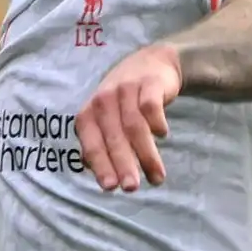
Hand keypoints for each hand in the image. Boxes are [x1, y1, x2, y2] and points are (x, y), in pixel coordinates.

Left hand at [77, 43, 181, 190]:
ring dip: (146, 154)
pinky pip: (151, 106)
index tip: (110, 187)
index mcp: (90, 112)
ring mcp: (127, 90)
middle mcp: (104, 100)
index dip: (100, 165)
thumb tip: (88, 167)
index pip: (92, 142)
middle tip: (131, 188)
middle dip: (123, 164)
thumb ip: (97, 140)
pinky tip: (163, 135)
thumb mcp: (106, 117)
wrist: (152, 62)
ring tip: (157, 177)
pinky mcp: (149, 84)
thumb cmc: (125, 98)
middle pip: (114, 138)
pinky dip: (156, 122)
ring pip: (135, 126)